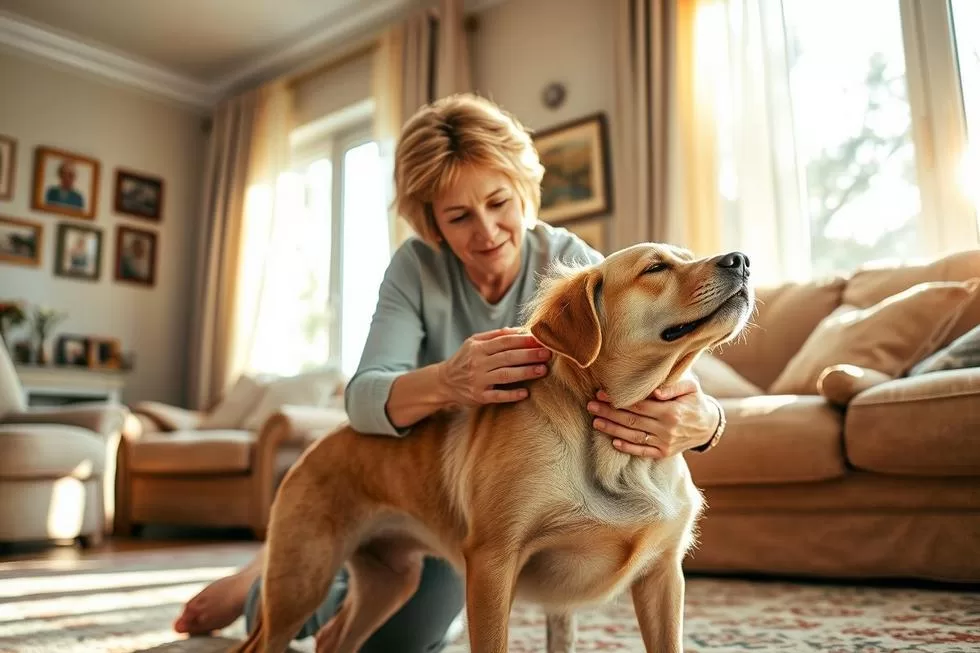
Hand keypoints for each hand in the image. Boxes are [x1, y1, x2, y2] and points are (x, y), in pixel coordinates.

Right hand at [437, 327, 551, 405]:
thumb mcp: (474, 343)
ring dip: (525, 372)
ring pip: (505, 375)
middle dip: (529, 355)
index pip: (504, 341)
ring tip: (542, 370)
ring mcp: (478, 381)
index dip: (523, 340)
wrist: (444, 382)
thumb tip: (519, 330)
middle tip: (547, 353)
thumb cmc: (464, 359)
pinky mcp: (479, 397)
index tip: (540, 339)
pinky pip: (497, 396)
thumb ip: (495, 336)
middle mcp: (478, 363)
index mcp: (478, 348)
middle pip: (508, 357)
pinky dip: (511, 395)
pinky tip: (525, 393)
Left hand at [587, 377, 720, 458]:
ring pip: (634, 436)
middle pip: (632, 420)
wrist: (708, 426)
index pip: (638, 405)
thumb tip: (656, 391)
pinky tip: (613, 442)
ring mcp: (664, 443)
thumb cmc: (695, 401)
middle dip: (609, 412)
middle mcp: (666, 428)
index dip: (619, 400)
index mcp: (671, 411)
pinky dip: (628, 448)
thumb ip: (674, 386)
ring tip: (596, 422)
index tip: (602, 393)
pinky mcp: (664, 453)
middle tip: (591, 406)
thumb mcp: (691, 387)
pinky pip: (643, 452)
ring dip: (612, 430)